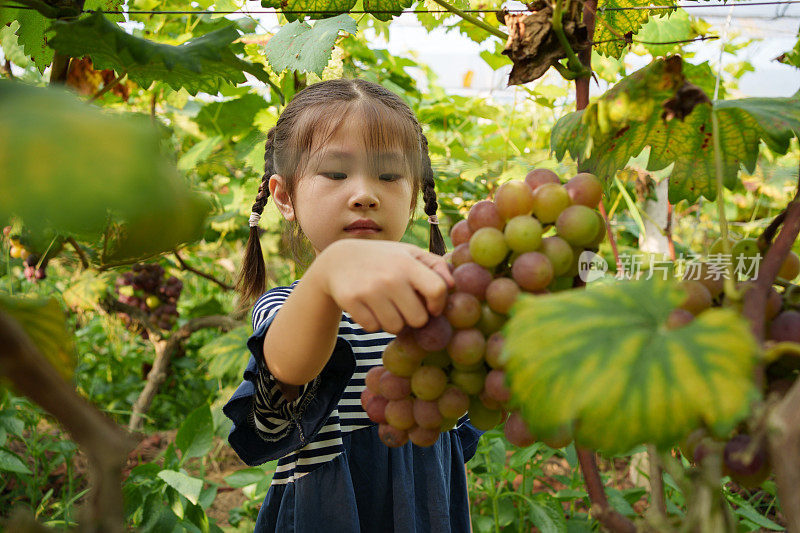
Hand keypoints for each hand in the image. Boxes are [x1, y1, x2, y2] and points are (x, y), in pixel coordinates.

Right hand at [311, 240, 454, 333]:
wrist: (339, 259)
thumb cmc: (383, 259)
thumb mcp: (409, 253)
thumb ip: (436, 265)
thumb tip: (452, 285)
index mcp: (408, 263)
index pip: (437, 290)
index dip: (439, 304)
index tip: (432, 307)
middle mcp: (390, 277)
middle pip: (418, 319)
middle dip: (414, 318)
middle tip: (405, 307)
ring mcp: (369, 290)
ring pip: (395, 328)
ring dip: (393, 322)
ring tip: (387, 306)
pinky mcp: (351, 301)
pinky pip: (373, 328)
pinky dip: (373, 323)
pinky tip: (370, 308)